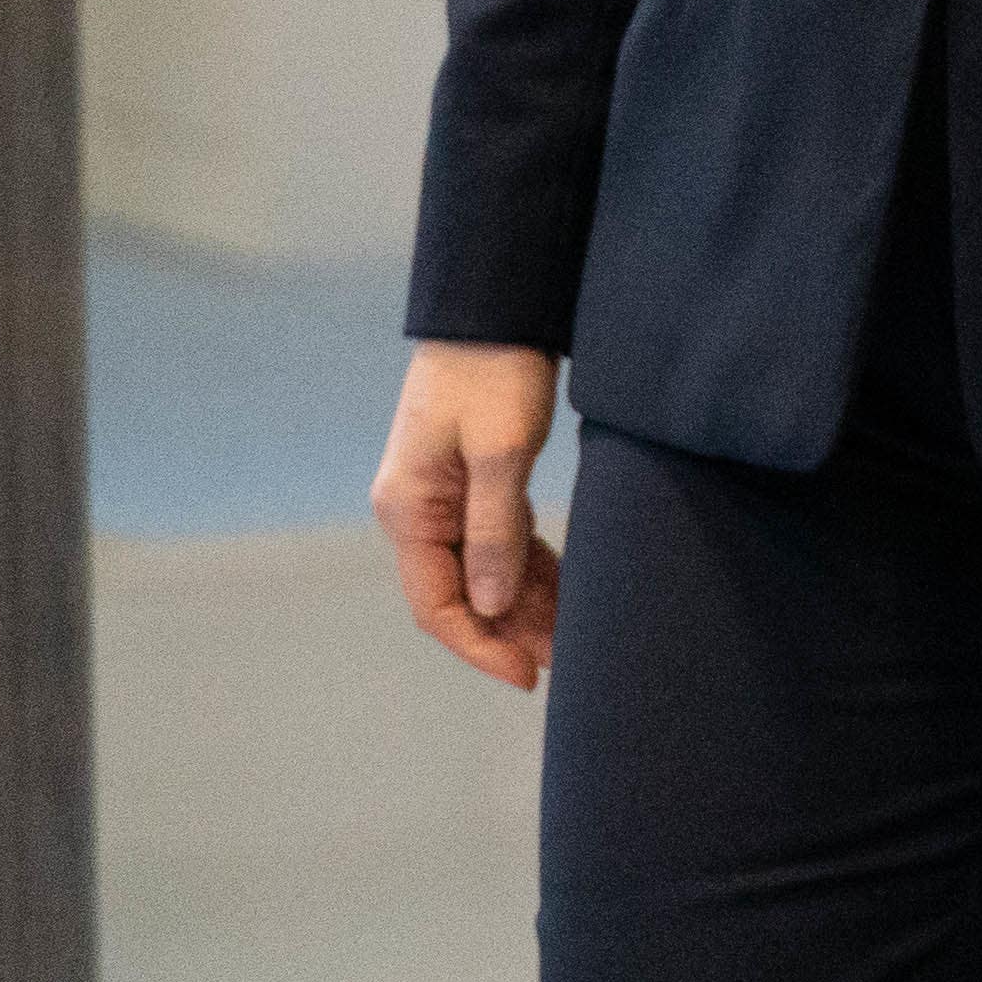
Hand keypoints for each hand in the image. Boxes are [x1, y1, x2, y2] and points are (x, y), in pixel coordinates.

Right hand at [370, 342, 562, 688]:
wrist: (496, 306)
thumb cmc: (494, 371)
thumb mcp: (501, 451)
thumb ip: (496, 530)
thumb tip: (492, 604)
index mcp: (409, 510)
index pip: (437, 603)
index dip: (480, 645)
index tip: (527, 674)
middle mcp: (418, 511)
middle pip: (462, 593)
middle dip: (510, 631)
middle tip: (565, 664)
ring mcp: (445, 496)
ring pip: (485, 570)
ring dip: (525, 605)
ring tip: (571, 640)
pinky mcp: (475, 480)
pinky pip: (500, 540)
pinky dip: (530, 568)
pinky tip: (563, 592)